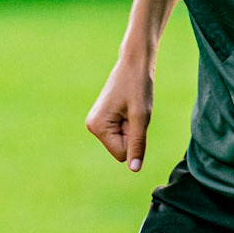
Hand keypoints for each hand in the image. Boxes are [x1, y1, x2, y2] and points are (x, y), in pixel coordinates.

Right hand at [86, 53, 153, 170]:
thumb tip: (134, 169)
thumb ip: (137, 144)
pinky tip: (127, 107)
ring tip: (131, 108)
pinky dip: (130, 123)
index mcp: (97, 127)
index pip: (122, 154)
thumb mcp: (141, 117)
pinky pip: (121, 133)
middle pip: (121, 150)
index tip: (134, 115)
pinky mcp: (102, 119)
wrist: (134, 63)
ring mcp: (95, 123)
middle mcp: (92, 126)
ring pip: (122, 142)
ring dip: (132, 128)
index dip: (135, 139)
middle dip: (132, 134)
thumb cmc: (138, 86)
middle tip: (133, 111)